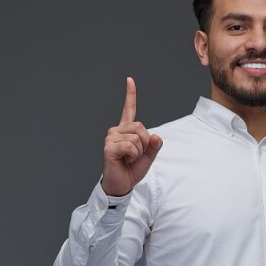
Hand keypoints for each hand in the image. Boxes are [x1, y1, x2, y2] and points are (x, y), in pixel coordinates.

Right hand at [101, 77, 162, 196]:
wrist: (121, 185)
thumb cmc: (131, 170)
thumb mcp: (148, 157)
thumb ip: (154, 146)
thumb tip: (156, 136)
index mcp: (125, 130)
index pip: (129, 109)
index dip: (130, 95)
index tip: (130, 80)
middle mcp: (116, 130)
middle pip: (141, 127)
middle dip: (145, 143)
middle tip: (136, 155)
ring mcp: (111, 137)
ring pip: (137, 137)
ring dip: (138, 152)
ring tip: (129, 158)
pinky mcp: (109, 146)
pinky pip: (130, 146)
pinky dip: (132, 155)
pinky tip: (124, 160)